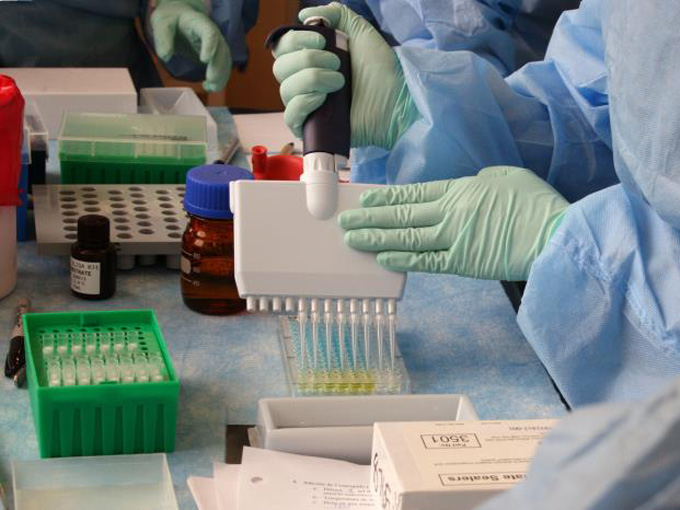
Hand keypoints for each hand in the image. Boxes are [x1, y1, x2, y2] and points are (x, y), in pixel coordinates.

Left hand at [152, 0, 231, 91]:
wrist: (180, 16)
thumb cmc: (172, 19)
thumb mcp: (162, 23)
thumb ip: (163, 38)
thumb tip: (166, 56)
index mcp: (199, 23)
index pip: (209, 33)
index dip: (209, 46)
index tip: (204, 60)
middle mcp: (213, 33)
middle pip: (222, 50)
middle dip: (218, 67)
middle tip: (210, 81)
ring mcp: (217, 44)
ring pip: (226, 61)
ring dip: (221, 76)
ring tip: (211, 88)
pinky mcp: (216, 54)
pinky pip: (223, 67)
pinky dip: (220, 79)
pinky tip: (209, 87)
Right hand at [272, 2, 419, 148]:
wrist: (395, 100)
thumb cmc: (381, 69)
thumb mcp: (359, 31)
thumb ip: (335, 14)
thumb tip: (304, 14)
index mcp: (311, 60)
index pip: (282, 48)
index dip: (295, 40)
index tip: (321, 40)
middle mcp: (304, 82)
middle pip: (279, 68)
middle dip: (308, 60)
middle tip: (338, 64)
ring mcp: (306, 106)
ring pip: (285, 89)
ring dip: (313, 80)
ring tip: (340, 83)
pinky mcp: (311, 128)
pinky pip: (290, 115)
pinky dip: (304, 103)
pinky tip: (323, 100)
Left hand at [338, 167, 568, 280]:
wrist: (556, 234)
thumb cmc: (537, 204)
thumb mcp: (508, 177)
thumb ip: (482, 180)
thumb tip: (470, 185)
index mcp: (460, 189)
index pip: (414, 193)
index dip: (386, 197)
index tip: (366, 199)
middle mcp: (450, 212)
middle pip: (402, 215)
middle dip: (370, 218)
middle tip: (344, 221)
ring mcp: (453, 238)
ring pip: (406, 237)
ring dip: (376, 237)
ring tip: (352, 239)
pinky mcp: (461, 262)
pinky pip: (425, 261)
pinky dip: (401, 259)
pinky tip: (381, 257)